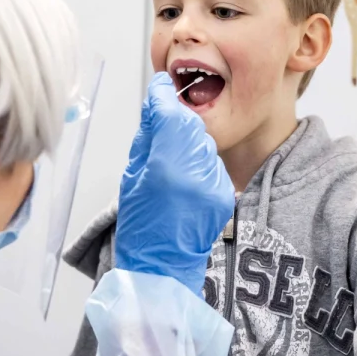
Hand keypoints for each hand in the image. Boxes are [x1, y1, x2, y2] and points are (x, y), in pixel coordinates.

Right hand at [115, 72, 232, 293]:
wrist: (161, 268)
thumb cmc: (140, 227)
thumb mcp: (132, 176)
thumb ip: (148, 137)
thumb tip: (156, 106)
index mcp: (169, 168)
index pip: (173, 115)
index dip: (164, 96)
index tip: (159, 87)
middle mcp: (199, 173)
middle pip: (191, 125)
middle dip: (176, 119)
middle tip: (159, 123)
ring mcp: (216, 184)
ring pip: (203, 142)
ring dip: (187, 140)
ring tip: (168, 158)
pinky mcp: (225, 193)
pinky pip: (212, 162)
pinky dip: (197, 160)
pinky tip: (183, 176)